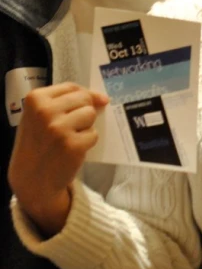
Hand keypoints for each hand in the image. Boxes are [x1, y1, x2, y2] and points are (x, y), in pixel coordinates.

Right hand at [8, 82, 107, 236]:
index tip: (75, 110)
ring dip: (85, 127)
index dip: (81, 97)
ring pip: (90, 114)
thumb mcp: (40, 116)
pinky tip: (71, 150)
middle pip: (84, 99)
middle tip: (67, 128)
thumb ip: (67, 101)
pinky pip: (93, 134)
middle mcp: (45, 111)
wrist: (31, 180)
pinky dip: (86, 143)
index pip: (71, 87)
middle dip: (82, 112)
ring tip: (68, 138)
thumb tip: (103, 99)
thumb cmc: (38, 143)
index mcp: (36, 99)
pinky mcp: (72, 145)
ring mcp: (59, 129)